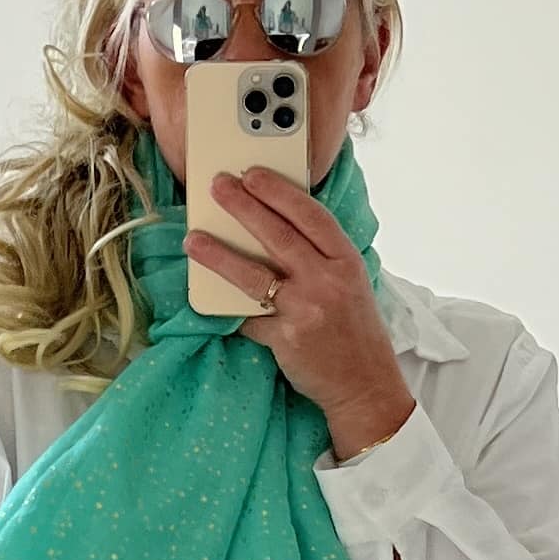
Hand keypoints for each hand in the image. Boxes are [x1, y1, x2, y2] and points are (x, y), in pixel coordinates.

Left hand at [181, 166, 411, 427]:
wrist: (365, 385)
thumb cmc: (354, 331)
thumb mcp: (350, 284)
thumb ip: (321, 256)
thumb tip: (274, 226)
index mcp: (346, 261)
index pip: (310, 215)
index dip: (279, 191)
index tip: (253, 174)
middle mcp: (327, 281)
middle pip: (278, 235)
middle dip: (243, 206)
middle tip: (218, 186)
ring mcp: (306, 310)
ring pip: (253, 274)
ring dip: (218, 255)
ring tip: (193, 240)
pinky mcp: (286, 338)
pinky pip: (248, 317)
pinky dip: (231, 308)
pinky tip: (210, 298)